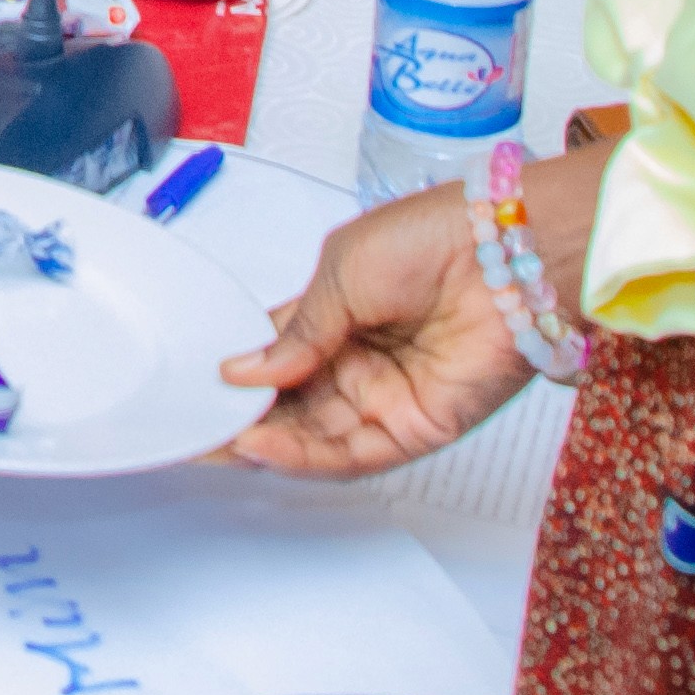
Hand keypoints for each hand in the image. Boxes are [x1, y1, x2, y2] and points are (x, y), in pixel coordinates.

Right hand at [211, 181, 534, 480]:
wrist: (503, 253)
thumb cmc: (431, 239)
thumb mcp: (341, 270)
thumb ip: (296, 332)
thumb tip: (245, 371)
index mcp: (338, 315)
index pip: (277, 358)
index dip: (239, 375)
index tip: (196, 386)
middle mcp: (360, 361)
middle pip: (291, 405)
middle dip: (242, 419)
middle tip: (192, 427)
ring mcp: (387, 397)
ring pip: (315, 435)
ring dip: (265, 442)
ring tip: (216, 439)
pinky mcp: (418, 427)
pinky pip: (352, 453)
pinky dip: (304, 454)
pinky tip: (263, 443)